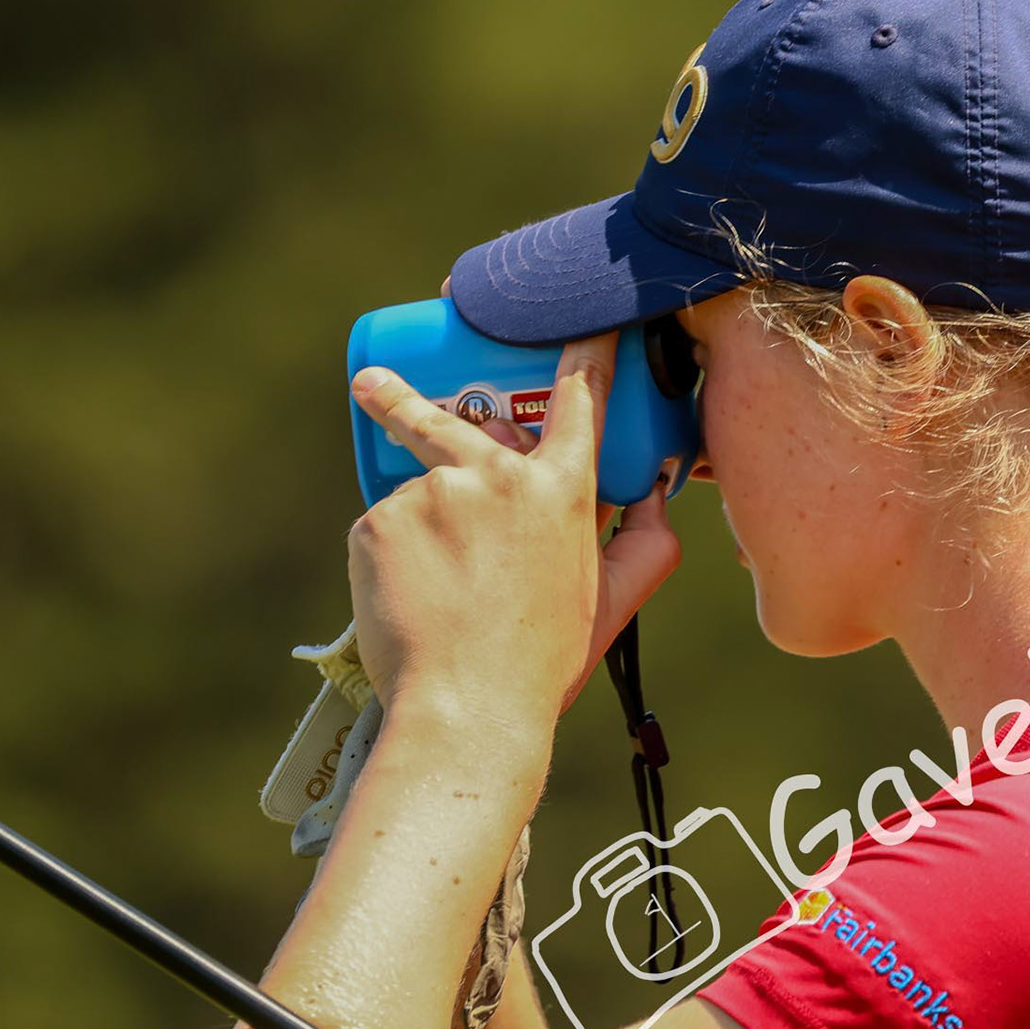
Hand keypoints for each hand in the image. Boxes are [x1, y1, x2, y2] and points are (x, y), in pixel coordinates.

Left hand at [344, 333, 681, 746]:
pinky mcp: (379, 520)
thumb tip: (652, 494)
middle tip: (377, 387)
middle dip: (409, 400)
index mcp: (562, 490)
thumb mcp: (614, 602)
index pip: (581, 397)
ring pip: (417, 491)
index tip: (578, 318)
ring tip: (430, 588)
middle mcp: (498, 475)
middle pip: (453, 417)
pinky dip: (389, 555)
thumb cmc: (543, 662)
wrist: (467, 710)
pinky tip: (408, 601)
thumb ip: (647, 543)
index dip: (584, 349)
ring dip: (419, 524)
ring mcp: (433, 493)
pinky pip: (380, 524)